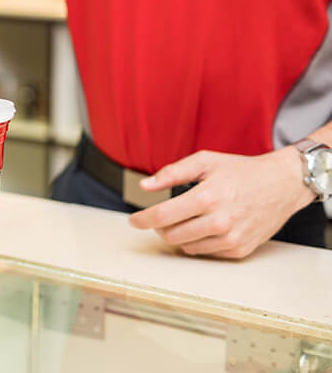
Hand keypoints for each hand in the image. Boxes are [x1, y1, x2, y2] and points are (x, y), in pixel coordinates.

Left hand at [128, 147, 315, 258]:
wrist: (281, 185)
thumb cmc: (240, 171)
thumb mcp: (204, 162)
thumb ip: (172, 173)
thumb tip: (144, 186)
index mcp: (207, 197)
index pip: (162, 216)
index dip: (141, 220)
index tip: (133, 220)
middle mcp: (219, 221)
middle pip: (171, 235)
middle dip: (159, 227)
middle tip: (161, 217)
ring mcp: (231, 239)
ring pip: (186, 247)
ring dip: (178, 236)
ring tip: (185, 220)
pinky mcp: (240, 250)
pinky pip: (205, 252)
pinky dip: (198, 242)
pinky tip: (204, 227)